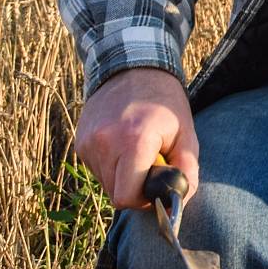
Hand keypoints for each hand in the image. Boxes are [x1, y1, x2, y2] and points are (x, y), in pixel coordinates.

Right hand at [75, 68, 198, 210]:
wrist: (132, 67)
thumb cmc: (164, 102)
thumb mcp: (186, 133)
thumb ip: (186, 170)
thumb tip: (180, 200)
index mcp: (134, 141)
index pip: (126, 197)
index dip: (143, 199)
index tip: (154, 185)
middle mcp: (105, 143)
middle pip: (116, 194)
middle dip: (135, 188)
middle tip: (149, 165)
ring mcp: (89, 142)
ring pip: (105, 183)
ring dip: (122, 176)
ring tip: (135, 150)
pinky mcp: (81, 142)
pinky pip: (96, 169)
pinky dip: (110, 165)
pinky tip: (121, 143)